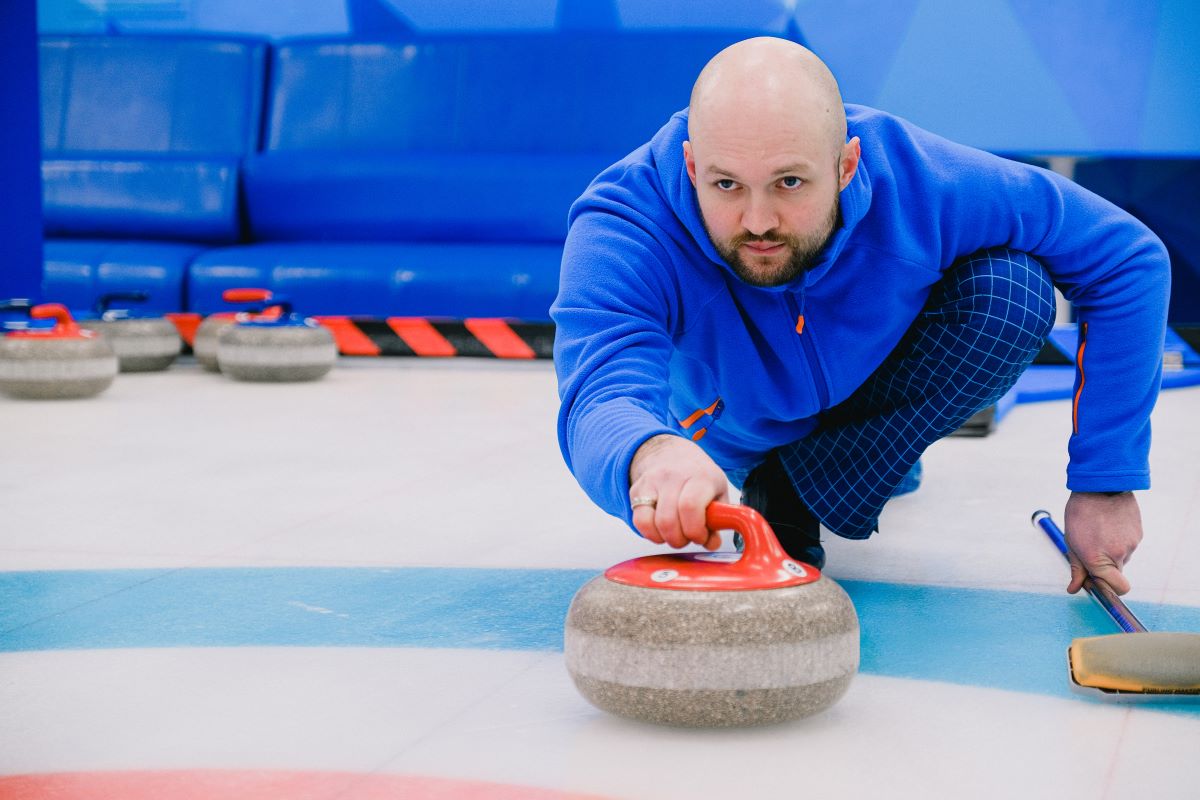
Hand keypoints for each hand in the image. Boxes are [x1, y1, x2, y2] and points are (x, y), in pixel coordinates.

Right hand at [629, 434, 728, 550]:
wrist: (672, 453)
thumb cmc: (699, 477)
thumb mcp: (718, 492)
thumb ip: (719, 519)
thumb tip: (711, 542)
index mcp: (699, 477)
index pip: (690, 507)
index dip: (695, 530)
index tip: (701, 536)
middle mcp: (673, 476)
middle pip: (668, 521)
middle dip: (680, 539)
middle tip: (688, 537)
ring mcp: (651, 482)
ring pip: (651, 523)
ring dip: (665, 538)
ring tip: (676, 533)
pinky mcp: (636, 490)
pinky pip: (639, 522)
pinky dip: (650, 534)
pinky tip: (661, 529)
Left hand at [1063, 491, 1142, 594]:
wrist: (1100, 486)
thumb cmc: (1080, 514)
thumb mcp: (1072, 542)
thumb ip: (1076, 568)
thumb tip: (1074, 589)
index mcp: (1098, 559)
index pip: (1117, 588)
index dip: (1108, 588)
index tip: (1097, 582)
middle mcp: (1118, 554)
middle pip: (1117, 574)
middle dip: (1105, 569)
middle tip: (1091, 551)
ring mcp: (1132, 544)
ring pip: (1122, 558)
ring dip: (1111, 551)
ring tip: (1098, 531)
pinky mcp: (1139, 534)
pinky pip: (1128, 544)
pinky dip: (1119, 540)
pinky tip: (1109, 525)